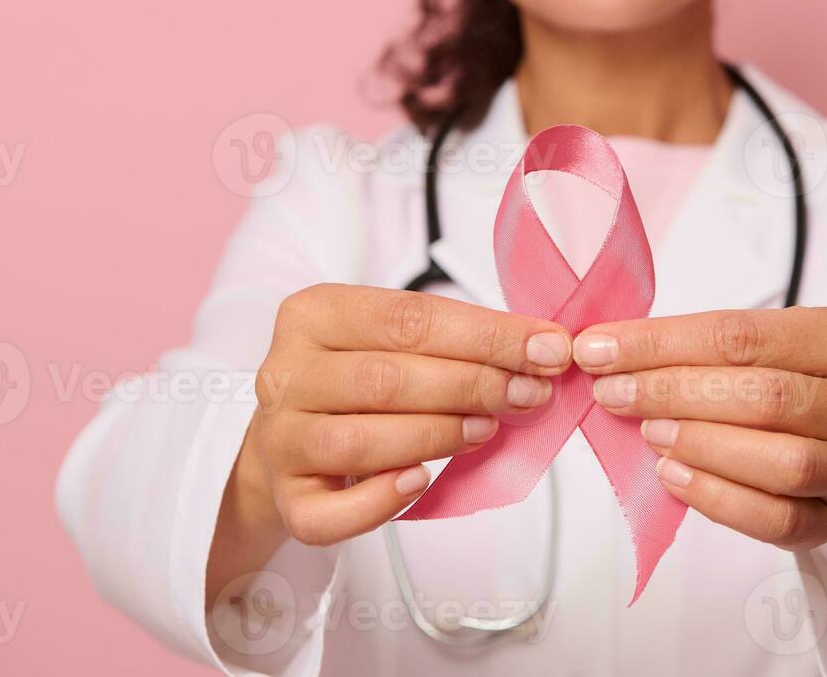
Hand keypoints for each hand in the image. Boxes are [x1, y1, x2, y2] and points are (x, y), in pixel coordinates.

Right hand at [208, 284, 570, 603]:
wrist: (290, 437)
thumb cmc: (357, 380)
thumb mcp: (394, 340)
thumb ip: (455, 340)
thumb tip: (541, 350)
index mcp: (314, 314)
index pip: (408, 318)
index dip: (486, 335)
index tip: (547, 348)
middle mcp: (286, 373)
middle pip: (387, 379)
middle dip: (472, 385)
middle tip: (530, 394)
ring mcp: (280, 439)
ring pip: (363, 442)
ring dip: (438, 436)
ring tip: (488, 429)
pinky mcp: (287, 499)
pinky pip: (332, 511)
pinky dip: (382, 499)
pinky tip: (422, 482)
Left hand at [571, 307, 826, 550]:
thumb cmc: (792, 390)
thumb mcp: (765, 351)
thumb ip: (699, 349)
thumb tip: (606, 351)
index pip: (741, 335)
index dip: (662, 343)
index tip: (599, 349)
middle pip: (764, 396)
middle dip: (674, 393)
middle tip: (613, 394)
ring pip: (782, 461)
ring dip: (701, 445)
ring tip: (649, 434)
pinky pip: (776, 518)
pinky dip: (716, 498)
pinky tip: (673, 477)